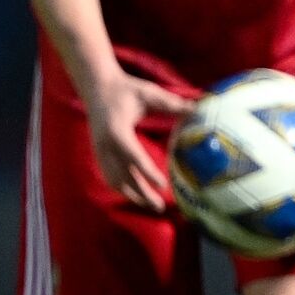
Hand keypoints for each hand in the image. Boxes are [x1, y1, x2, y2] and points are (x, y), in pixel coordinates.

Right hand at [86, 72, 194, 211]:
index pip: (133, 156)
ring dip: (133, 195)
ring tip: (152, 206)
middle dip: (141, 193)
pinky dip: (123, 188)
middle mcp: (105, 145)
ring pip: (115, 180)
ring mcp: (99, 151)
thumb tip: (198, 107)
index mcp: (117, 131)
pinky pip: (109, 176)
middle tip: (161, 207)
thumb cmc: (127, 88)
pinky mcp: (98, 153)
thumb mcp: (150, 93)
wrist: (97, 87)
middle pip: (123, 176)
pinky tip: (137, 196)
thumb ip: (173, 103)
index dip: (147, 172)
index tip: (162, 185)